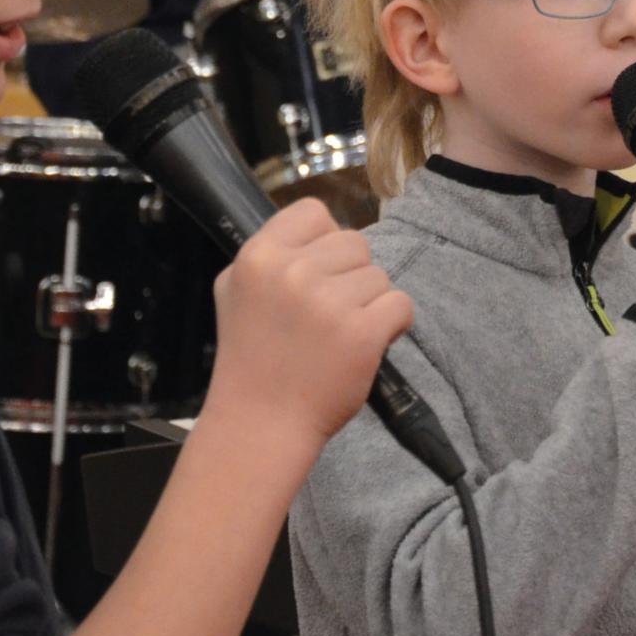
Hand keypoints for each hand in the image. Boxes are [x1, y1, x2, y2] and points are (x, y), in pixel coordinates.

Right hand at [201, 200, 413, 443]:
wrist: (261, 424)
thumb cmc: (251, 358)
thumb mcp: (235, 291)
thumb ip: (270, 254)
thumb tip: (319, 229)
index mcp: (258, 256)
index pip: (314, 212)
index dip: (324, 241)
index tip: (318, 272)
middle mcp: (292, 272)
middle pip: (354, 243)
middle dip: (349, 276)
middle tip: (326, 315)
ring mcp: (328, 302)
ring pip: (379, 276)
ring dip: (369, 304)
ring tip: (338, 336)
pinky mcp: (361, 333)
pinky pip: (401, 304)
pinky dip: (392, 325)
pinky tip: (365, 344)